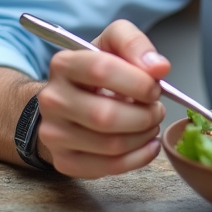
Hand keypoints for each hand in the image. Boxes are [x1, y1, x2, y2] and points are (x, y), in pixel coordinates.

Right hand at [35, 19, 171, 178]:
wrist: (67, 102)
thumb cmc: (95, 72)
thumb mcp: (112, 44)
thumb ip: (135, 44)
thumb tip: (159, 67)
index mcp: (64, 64)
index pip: (101, 70)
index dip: (137, 81)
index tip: (155, 86)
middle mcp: (53, 100)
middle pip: (105, 115)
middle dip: (144, 115)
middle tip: (157, 109)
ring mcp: (54, 134)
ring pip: (110, 145)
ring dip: (143, 135)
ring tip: (150, 123)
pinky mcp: (64, 161)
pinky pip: (109, 167)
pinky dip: (139, 157)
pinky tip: (147, 144)